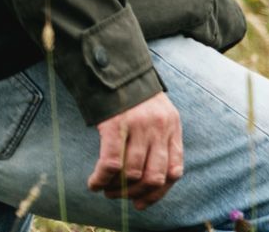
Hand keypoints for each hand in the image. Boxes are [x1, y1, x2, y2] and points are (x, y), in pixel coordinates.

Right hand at [88, 92, 182, 209]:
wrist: (111, 65)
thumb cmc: (131, 93)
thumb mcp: (156, 112)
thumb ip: (160, 139)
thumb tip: (151, 179)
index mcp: (172, 126)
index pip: (174, 171)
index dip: (158, 193)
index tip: (142, 203)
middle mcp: (159, 128)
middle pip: (154, 176)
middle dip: (137, 194)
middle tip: (121, 197)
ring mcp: (138, 126)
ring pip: (133, 172)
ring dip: (118, 188)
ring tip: (106, 190)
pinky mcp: (115, 124)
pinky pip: (112, 163)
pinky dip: (102, 178)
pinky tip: (94, 183)